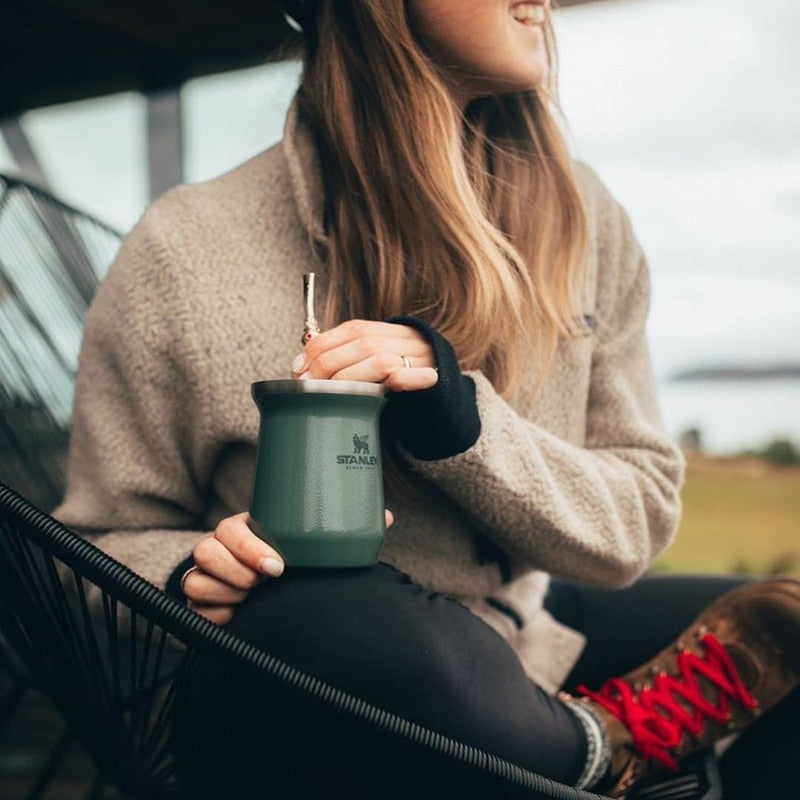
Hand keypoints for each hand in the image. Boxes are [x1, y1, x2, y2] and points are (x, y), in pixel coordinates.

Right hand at [183, 509, 394, 623]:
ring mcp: (210, 578)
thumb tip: (386, 517)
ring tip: (252, 600)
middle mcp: (223, 550)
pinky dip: (214, 615)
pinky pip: (193, 609)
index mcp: (248, 529)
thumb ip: (350, 531)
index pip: (230, 529)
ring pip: (195, 581)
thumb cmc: (301, 563)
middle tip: (265, 584)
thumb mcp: (320, 548)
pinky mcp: (203, 606)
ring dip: (224, 593)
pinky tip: (238, 616)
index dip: (247, 547)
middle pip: (205, 551)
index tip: (278, 566)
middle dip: (235, 571)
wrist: (281, 599)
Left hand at [291, 319, 437, 391]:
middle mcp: (405, 339)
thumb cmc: (401, 379)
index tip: (299, 368)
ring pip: (381, 359)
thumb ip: (346, 358)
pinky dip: (402, 379)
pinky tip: (389, 384)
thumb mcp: (374, 363)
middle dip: (329, 365)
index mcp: (389, 331)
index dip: (321, 346)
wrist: (447, 389)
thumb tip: (302, 367)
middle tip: (309, 386)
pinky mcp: (432, 380)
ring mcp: (421, 358)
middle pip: (362, 343)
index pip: (351, 329)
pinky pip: (415, 377)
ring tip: (329, 393)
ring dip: (350, 377)